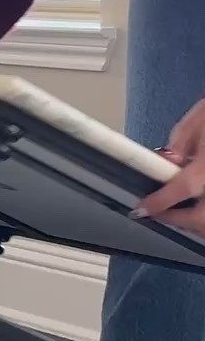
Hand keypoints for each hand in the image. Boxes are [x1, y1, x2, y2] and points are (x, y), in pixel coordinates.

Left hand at [134, 100, 204, 232]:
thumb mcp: (201, 117)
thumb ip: (181, 141)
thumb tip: (168, 162)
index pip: (182, 188)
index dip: (159, 203)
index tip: (141, 210)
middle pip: (202, 218)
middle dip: (178, 220)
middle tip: (159, 213)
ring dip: (196, 223)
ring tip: (179, 213)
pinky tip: (199, 208)